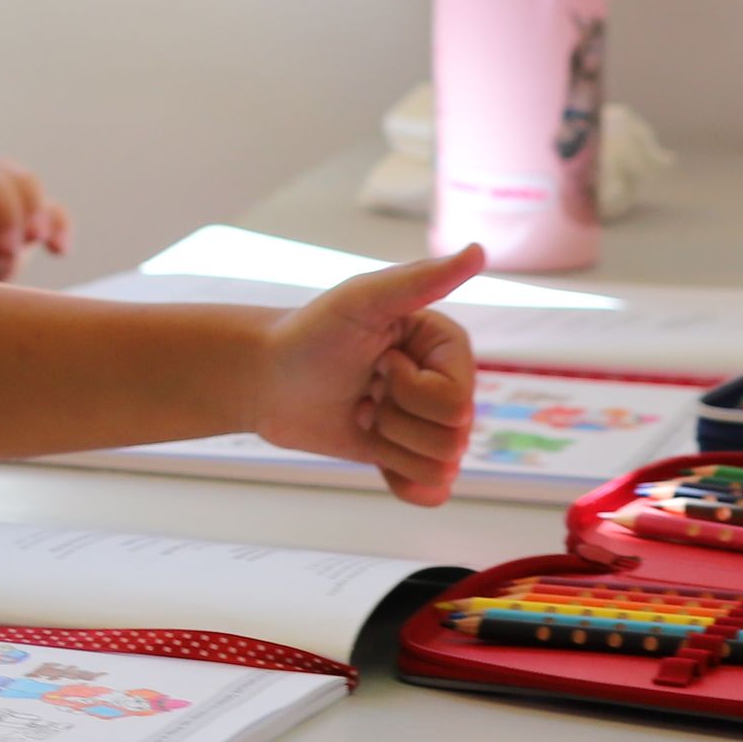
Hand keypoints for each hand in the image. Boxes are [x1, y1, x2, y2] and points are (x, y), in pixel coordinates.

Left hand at [248, 248, 481, 504]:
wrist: (264, 378)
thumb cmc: (309, 332)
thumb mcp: (362, 299)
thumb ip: (421, 279)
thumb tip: (478, 251)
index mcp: (447, 347)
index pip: (457, 402)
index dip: (409, 391)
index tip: (377, 362)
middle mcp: (445, 383)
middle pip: (453, 438)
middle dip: (396, 419)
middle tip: (364, 388)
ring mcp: (426, 422)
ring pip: (440, 465)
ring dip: (390, 443)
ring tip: (361, 409)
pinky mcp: (405, 455)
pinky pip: (433, 490)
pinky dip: (405, 481)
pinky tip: (376, 455)